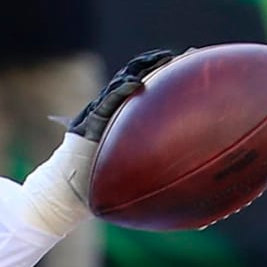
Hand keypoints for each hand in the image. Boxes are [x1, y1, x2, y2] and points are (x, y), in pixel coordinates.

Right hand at [21, 49, 175, 235]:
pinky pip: (105, 103)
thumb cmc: (99, 195)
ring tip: (163, 60)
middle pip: (136, 79)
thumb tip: (200, 210)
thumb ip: (160, 184)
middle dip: (158, 65)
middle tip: (185, 56)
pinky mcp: (86, 123)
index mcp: (123, 122)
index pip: (147, 92)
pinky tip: (137, 85)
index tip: (191, 69)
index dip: (167, 78)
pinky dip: (120, 91)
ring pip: (121, 83)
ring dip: (142, 69)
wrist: (66, 197)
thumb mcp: (136, 186)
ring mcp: (97, 116)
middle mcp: (111, 114)